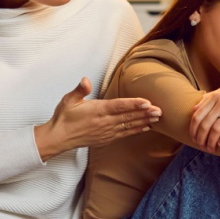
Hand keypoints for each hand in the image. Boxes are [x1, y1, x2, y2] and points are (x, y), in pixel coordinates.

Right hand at [34, 77, 160, 160]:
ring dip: (144, 121)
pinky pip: (125, 133)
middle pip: (128, 116)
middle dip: (145, 113)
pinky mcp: (107, 138)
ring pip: (129, 125)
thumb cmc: (64, 117)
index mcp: (97, 110)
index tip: (147, 102)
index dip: (134, 104)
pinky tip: (146, 127)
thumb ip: (80, 90)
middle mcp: (105, 122)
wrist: (59, 138)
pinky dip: (136, 130)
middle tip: (160, 110)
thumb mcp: (68, 100)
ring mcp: (107, 131)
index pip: (119, 106)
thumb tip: (85, 80)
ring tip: (157, 118)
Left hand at [189, 77, 219, 152]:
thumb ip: (207, 99)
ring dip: (211, 141)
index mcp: (214, 96)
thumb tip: (193, 110)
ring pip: (217, 128)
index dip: (193, 129)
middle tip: (201, 146)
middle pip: (206, 124)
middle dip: (201, 138)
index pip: (197, 115)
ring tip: (211, 149)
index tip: (193, 138)